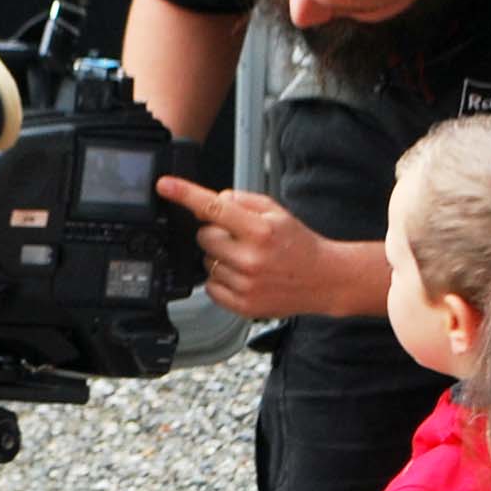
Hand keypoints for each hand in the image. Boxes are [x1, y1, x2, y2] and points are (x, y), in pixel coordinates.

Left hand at [154, 178, 386, 318]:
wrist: (325, 279)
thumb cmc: (299, 244)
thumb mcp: (276, 212)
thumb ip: (242, 202)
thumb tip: (210, 202)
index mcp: (260, 230)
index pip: (214, 207)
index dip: (185, 194)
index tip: (165, 186)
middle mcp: (251, 258)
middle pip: (204, 236)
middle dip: (216, 233)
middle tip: (240, 238)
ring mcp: (246, 284)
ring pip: (207, 262)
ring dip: (220, 258)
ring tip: (248, 259)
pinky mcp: (243, 305)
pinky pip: (211, 287)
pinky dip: (222, 280)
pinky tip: (245, 276)